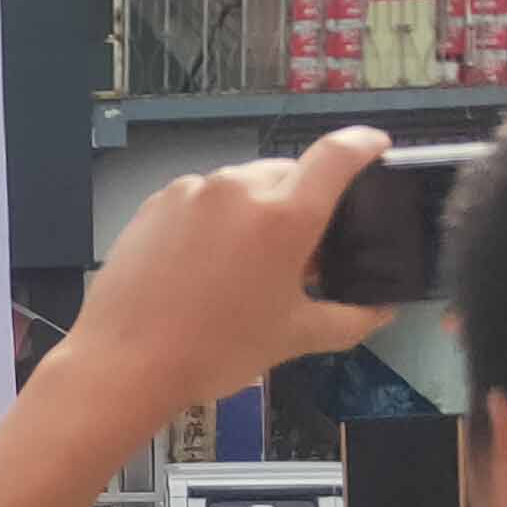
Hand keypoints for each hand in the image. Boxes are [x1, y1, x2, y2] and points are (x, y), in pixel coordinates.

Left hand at [60, 126, 397, 420]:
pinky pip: (202, 198)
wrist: (125, 362)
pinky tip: (205, 263)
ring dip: (256, 211)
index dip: (364, 144)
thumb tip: (380, 312)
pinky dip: (215, 219)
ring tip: (246, 263)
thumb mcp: (294, 337)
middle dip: (302, 201)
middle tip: (300, 250)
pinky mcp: (157, 203)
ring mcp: (192, 192)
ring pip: (242, 185)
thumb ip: (349, 319)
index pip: (337, 154)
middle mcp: (238, 189)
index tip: (374, 147)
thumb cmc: (216, 350)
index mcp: (284, 215)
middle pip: (288, 173)